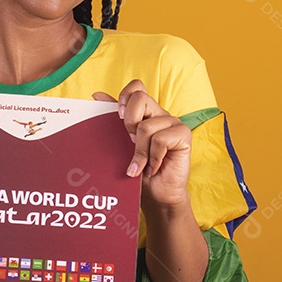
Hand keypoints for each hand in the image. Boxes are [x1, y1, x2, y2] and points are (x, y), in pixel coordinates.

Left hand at [93, 80, 191, 209]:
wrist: (156, 194)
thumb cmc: (138, 169)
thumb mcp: (120, 143)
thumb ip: (112, 119)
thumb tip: (97, 95)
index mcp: (145, 112)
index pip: (137, 87)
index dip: (125, 96)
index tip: (118, 117)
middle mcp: (160, 114)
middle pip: (141, 98)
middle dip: (129, 123)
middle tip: (130, 142)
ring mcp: (173, 123)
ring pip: (147, 126)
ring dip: (140, 152)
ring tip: (142, 165)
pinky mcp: (184, 135)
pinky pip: (161, 140)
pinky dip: (153, 158)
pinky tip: (154, 167)